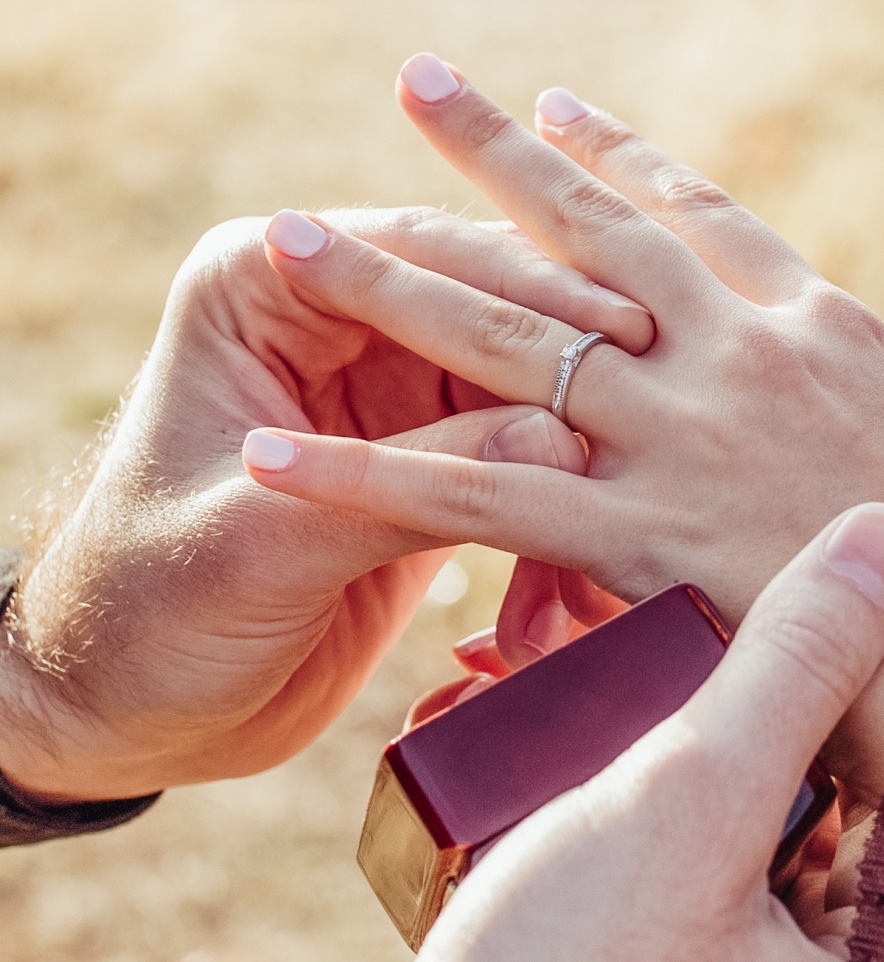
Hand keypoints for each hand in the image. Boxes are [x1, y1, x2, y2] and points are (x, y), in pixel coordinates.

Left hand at [2, 205, 650, 798]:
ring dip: (586, 419)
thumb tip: (560, 440)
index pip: (416, 251)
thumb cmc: (148, 608)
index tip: (624, 331)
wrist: (121, 710)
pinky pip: (521, 454)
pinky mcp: (424, 465)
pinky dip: (567, 487)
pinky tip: (631, 519)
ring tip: (682, 451)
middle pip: (484, 302)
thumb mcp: (267, 546)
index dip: (525, 289)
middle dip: (578, 344)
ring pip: (520, 377)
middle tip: (684, 378)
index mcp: (265, 284)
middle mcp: (332, 316)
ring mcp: (383, 390)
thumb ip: (408, 489)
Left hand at [243, 58, 883, 804]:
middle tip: (412, 79)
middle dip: (489, 158)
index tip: (550, 105)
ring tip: (286, 233)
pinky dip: (369, 478)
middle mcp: (730, 358)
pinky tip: (275, 455)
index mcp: (816, 324)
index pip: (696, 217)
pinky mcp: (636, 534)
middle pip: (583, 237)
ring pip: (506, 344)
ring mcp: (677, 439)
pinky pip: (475, 499)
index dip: (618, 158)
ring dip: (389, 286)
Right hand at [286, 508, 883, 961]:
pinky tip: (545, 819)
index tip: (789, 636)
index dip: (849, 712)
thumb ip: (792, 665)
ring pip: (712, 902)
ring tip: (595, 724)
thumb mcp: (687, 797)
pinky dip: (607, 882)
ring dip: (657, 813)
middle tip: (675, 665)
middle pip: (803, 862)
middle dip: (733, 759)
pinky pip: (643, 954)